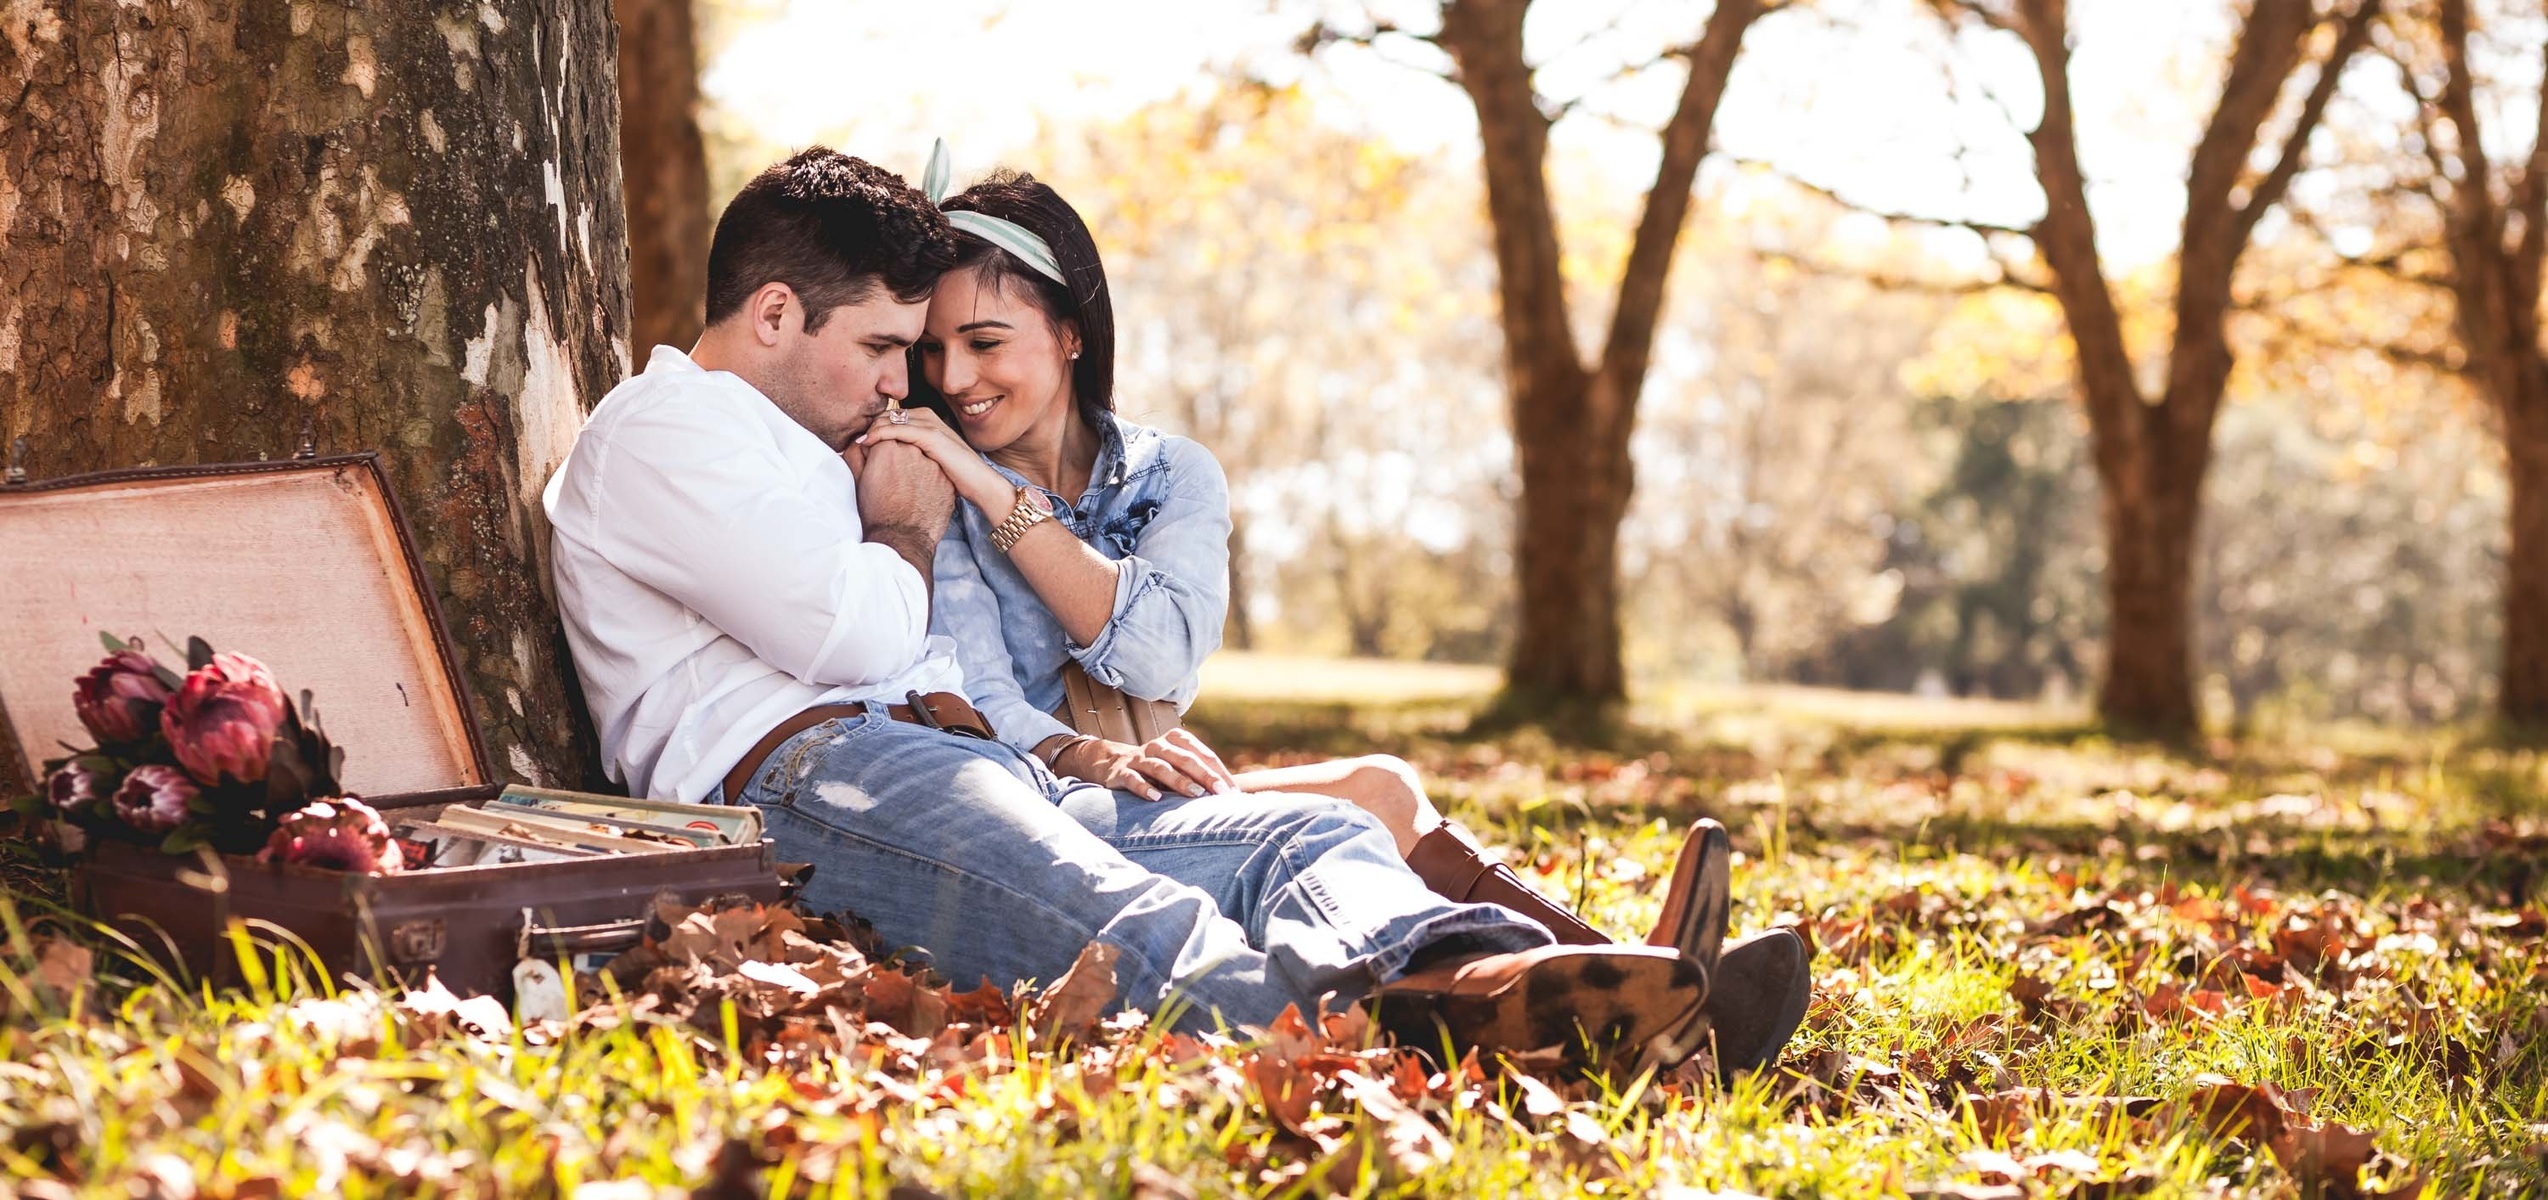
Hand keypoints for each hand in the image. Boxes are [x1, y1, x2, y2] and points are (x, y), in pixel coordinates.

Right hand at [853, 437, 955, 534]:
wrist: (902, 540)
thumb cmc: (876, 511)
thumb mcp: (857, 479)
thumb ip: (855, 453)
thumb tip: (860, 440)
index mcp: (888, 447)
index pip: (884, 437)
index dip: (879, 452)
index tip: (879, 468)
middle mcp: (913, 450)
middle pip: (904, 445)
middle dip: (898, 457)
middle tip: (892, 480)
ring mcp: (933, 465)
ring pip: (922, 458)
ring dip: (914, 468)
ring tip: (906, 491)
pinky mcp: (946, 480)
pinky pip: (936, 474)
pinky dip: (929, 481)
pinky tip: (919, 496)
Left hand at [857, 406, 1012, 512]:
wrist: (980, 484)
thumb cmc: (956, 477)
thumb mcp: (930, 460)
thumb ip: (912, 452)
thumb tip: (890, 457)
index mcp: (926, 419)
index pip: (890, 416)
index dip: (873, 428)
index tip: (856, 443)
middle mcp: (927, 416)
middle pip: (886, 414)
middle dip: (868, 426)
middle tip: (850, 443)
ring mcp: (930, 424)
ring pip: (888, 418)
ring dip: (870, 430)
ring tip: (855, 444)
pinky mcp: (930, 435)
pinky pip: (897, 429)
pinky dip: (879, 434)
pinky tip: (867, 444)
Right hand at [1051, 728, 1236, 800]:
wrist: (1113, 765)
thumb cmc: (1158, 769)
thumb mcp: (1178, 766)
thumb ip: (1202, 775)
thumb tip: (1235, 795)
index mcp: (1177, 740)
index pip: (1203, 754)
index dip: (1219, 773)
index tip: (1233, 793)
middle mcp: (1158, 745)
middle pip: (1185, 758)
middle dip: (1205, 776)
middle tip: (1220, 793)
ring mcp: (1139, 758)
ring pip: (1161, 768)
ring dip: (1180, 781)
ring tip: (1195, 794)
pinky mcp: (1122, 772)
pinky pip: (1134, 779)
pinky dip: (1145, 788)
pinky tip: (1156, 799)